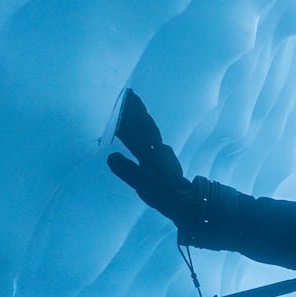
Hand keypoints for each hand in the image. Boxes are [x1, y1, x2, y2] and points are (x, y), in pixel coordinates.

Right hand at [106, 89, 194, 224]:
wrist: (185, 201)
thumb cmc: (163, 194)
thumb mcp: (143, 184)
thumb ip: (127, 170)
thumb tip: (111, 156)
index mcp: (152, 150)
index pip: (137, 127)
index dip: (129, 113)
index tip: (122, 97)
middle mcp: (158, 147)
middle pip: (143, 124)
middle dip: (134, 110)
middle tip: (124, 95)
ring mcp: (161, 151)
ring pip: (147, 129)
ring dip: (139, 117)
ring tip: (130, 106)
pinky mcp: (161, 157)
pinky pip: (149, 137)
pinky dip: (142, 128)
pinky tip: (138, 131)